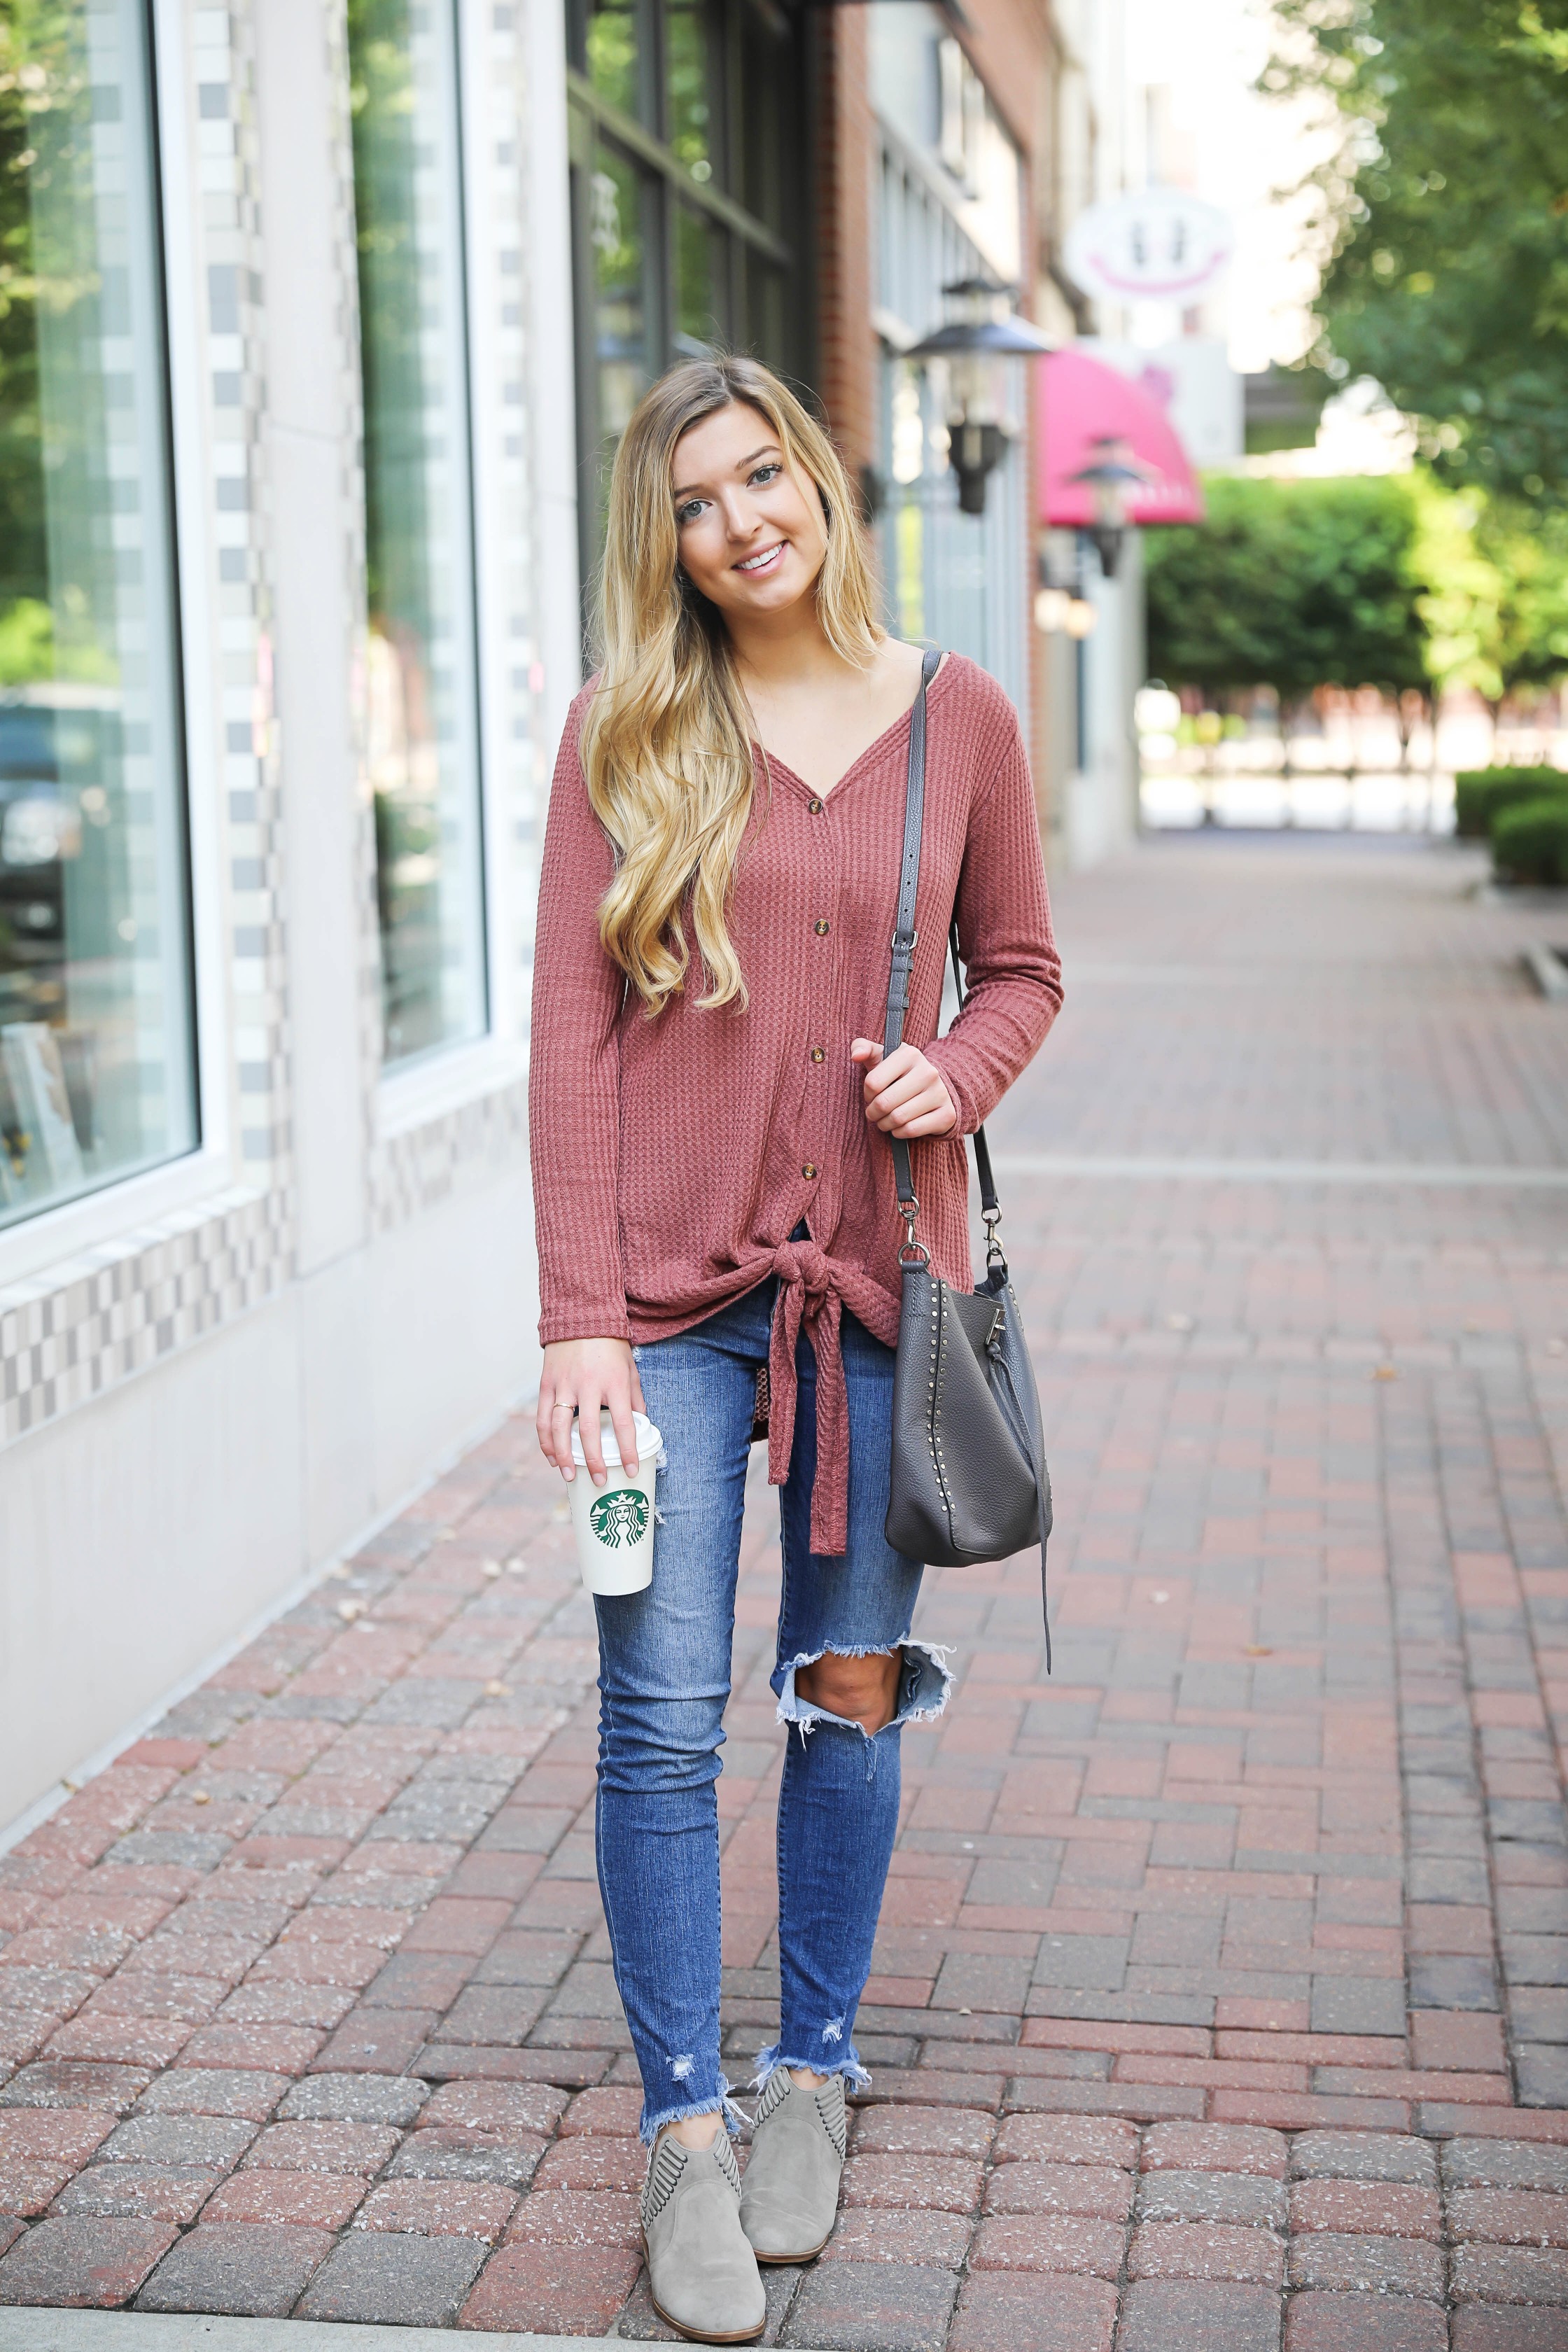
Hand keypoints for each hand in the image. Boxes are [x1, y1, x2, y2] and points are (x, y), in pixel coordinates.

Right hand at [536, 1337, 644, 1486]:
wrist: (582, 1316)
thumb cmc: (611, 1346)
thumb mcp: (630, 1369)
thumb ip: (635, 1398)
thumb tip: (640, 1425)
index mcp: (614, 1383)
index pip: (624, 1423)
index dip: (628, 1450)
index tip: (632, 1469)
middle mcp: (588, 1385)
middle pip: (588, 1431)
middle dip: (594, 1461)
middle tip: (600, 1480)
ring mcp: (564, 1385)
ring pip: (559, 1428)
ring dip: (564, 1455)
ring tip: (570, 1475)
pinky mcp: (547, 1384)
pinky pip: (543, 1417)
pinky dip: (546, 1440)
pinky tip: (552, 1456)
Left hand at [849, 1038, 957, 1138]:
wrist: (933, 1090)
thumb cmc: (898, 1075)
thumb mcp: (881, 1058)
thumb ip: (863, 1048)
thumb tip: (856, 1056)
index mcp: (910, 1054)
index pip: (873, 1082)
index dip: (867, 1094)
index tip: (871, 1094)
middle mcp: (928, 1072)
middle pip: (884, 1103)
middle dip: (873, 1112)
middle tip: (874, 1112)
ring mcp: (940, 1093)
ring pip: (897, 1118)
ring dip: (885, 1124)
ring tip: (885, 1120)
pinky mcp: (947, 1115)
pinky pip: (911, 1130)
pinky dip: (899, 1133)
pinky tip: (900, 1127)